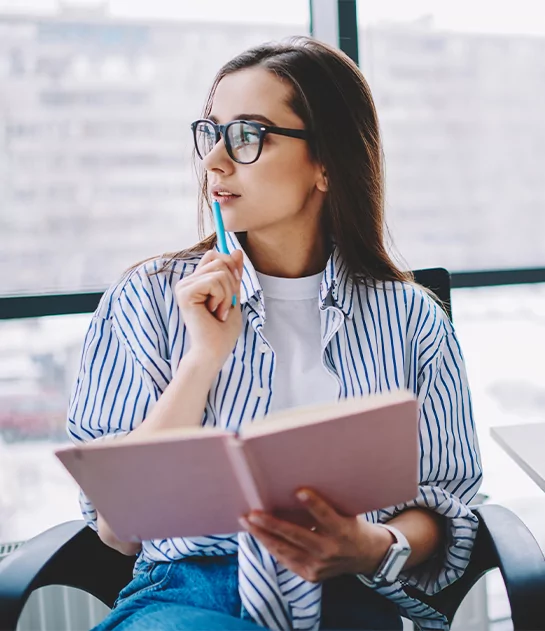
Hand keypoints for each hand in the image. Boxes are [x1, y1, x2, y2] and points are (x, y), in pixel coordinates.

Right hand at [175, 249, 243, 369]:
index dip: (231, 267)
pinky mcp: (185, 292)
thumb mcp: (233, 295)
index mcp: (197, 281)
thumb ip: (233, 274)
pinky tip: (214, 313)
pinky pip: (215, 281)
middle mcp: (187, 281)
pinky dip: (222, 298)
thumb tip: (236, 250)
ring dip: (228, 294)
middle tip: (225, 306)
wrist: (214, 351)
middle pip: (220, 260)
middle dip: (232, 284)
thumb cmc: (223, 330)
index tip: (234, 288)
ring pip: (220, 272)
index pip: (215, 256)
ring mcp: (184, 286)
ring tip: (219, 312)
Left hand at [239, 489, 393, 582]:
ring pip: (285, 550)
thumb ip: (326, 504)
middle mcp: (330, 550)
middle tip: (252, 514)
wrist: (366, 557)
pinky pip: (286, 559)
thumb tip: (296, 485)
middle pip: (297, 536)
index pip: (326, 516)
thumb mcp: (346, 512)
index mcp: (342, 530)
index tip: (299, 491)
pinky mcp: (310, 575)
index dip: (313, 504)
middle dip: (272, 525)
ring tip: (247, 522)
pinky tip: (258, 534)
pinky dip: (271, 546)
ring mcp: (319, 566)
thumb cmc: (351, 525)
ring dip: (263, 536)